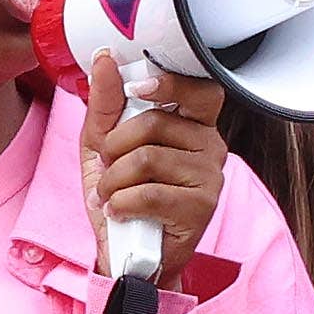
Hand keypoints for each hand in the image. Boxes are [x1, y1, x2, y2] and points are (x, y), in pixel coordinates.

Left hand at [79, 49, 230, 263]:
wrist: (128, 254)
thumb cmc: (123, 196)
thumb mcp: (103, 145)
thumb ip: (105, 103)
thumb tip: (104, 59)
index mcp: (194, 125)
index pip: (199, 90)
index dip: (170, 84)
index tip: (138, 88)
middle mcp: (210, 147)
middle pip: (156, 123)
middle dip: (116, 145)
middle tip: (109, 166)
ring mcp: (209, 177)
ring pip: (147, 158)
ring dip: (113, 181)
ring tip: (111, 195)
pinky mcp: (201, 208)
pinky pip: (148, 192)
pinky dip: (120, 204)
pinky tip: (119, 212)